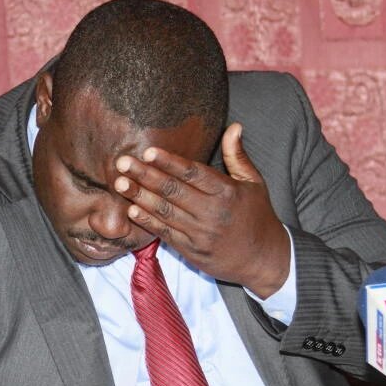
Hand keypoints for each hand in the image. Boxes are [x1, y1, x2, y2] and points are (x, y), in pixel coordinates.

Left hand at [114, 123, 289, 297]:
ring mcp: (201, 234)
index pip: (193, 174)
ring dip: (139, 196)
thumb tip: (234, 126)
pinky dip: (147, 221)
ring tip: (120, 183)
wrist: (265, 260)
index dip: (169, 162)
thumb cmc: (258, 216)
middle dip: (145, 175)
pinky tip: (131, 209)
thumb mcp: (254, 183)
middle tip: (122, 162)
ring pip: (165, 211)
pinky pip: (165, 233)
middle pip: (173, 191)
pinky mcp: (192, 251)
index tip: (148, 152)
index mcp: (227, 193)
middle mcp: (212, 213)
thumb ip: (238, 156)